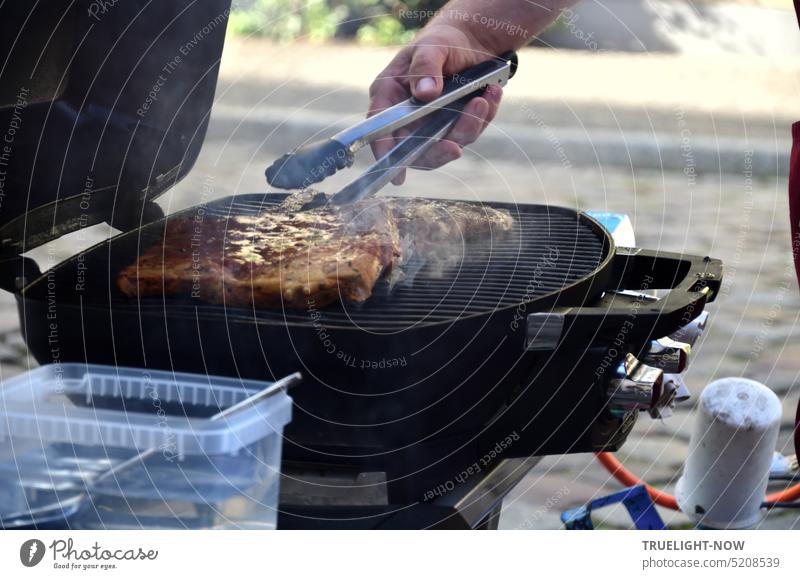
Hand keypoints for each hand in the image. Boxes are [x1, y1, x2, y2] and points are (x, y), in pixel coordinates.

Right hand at [368, 24, 503, 184]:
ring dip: (468, 128)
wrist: (470, 42)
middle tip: (456, 146)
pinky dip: (484, 116)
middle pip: (415, 150)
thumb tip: (424, 94)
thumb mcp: (432, 46)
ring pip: (447, 145)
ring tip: (482, 100)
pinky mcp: (456, 127)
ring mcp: (432, 126)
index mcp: (389, 96)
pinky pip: (470, 133)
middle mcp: (407, 118)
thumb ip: (425, 67)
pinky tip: (491, 94)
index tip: (397, 173)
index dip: (385, 152)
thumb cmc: (441, 42)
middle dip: (438, 151)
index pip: (380, 130)